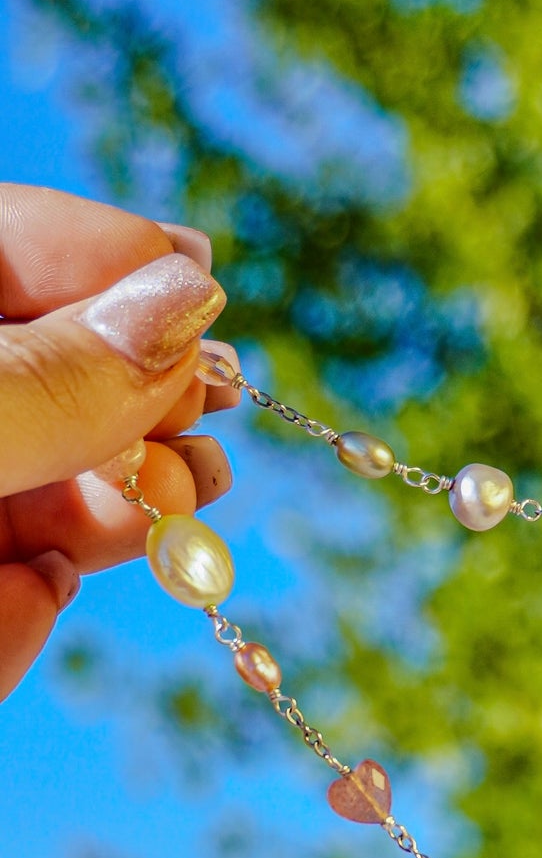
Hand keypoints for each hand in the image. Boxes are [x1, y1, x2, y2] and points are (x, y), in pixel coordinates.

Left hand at [0, 183, 235, 701]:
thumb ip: (53, 374)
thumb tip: (190, 289)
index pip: (4, 239)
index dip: (112, 257)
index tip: (206, 288)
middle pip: (39, 383)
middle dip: (123, 420)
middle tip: (196, 448)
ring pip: (23, 503)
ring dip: (87, 528)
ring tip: (142, 541)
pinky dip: (12, 618)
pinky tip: (26, 603)